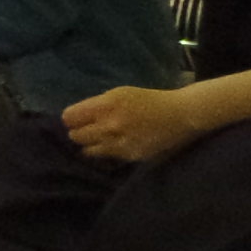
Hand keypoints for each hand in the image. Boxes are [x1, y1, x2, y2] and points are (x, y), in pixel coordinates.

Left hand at [62, 83, 203, 163]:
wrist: (181, 115)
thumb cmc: (149, 100)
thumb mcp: (120, 94)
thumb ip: (97, 105)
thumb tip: (75, 117)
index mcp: (106, 105)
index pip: (69, 117)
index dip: (71, 118)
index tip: (76, 119)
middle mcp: (109, 125)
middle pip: (75, 136)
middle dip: (78, 132)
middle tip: (88, 129)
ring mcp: (119, 143)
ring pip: (86, 150)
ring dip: (90, 144)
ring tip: (99, 139)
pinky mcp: (129, 156)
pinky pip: (105, 156)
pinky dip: (105, 151)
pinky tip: (113, 145)